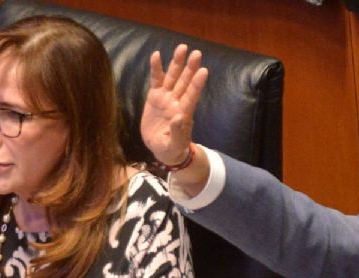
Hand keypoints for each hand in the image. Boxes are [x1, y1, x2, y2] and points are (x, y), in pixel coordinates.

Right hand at [141, 44, 207, 165]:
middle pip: (185, 82)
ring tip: (182, 48)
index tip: (203, 71)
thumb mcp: (173, 145)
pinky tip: (156, 55)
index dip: (197, 84)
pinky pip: (156, 80)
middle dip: (190, 68)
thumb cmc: (171, 149)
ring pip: (173, 77)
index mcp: (183, 113)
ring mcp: (166, 97)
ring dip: (177, 63)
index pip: (191, 96)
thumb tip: (178, 117)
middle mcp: (176, 102)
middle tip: (197, 53)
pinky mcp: (155, 97)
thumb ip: (176, 132)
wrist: (162, 148)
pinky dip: (156, 68)